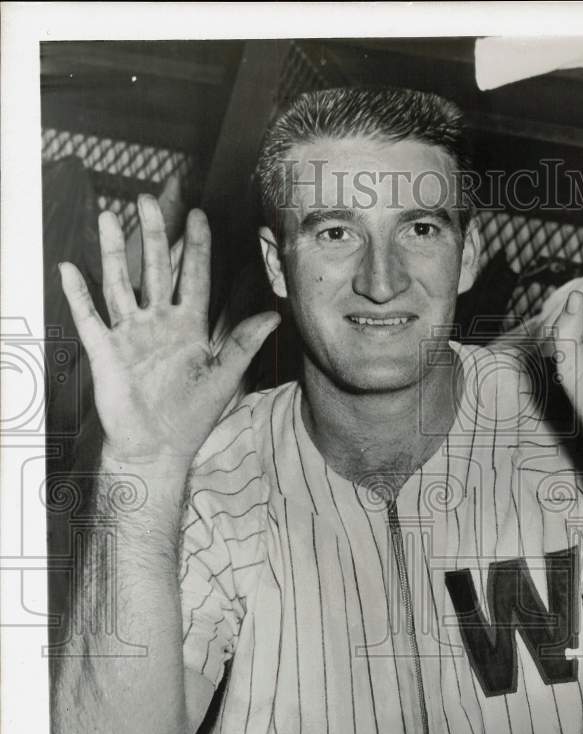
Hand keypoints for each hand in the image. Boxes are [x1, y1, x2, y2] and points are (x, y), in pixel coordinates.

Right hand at [59, 195, 278, 469]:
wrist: (157, 448)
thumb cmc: (192, 417)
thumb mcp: (223, 377)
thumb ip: (245, 344)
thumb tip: (276, 315)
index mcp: (190, 326)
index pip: (194, 277)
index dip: (196, 246)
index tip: (198, 214)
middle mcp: (159, 323)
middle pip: (155, 269)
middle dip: (152, 234)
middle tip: (147, 199)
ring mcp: (130, 334)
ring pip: (121, 284)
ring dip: (114, 252)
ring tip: (109, 217)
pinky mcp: (106, 351)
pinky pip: (89, 317)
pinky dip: (78, 294)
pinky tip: (69, 268)